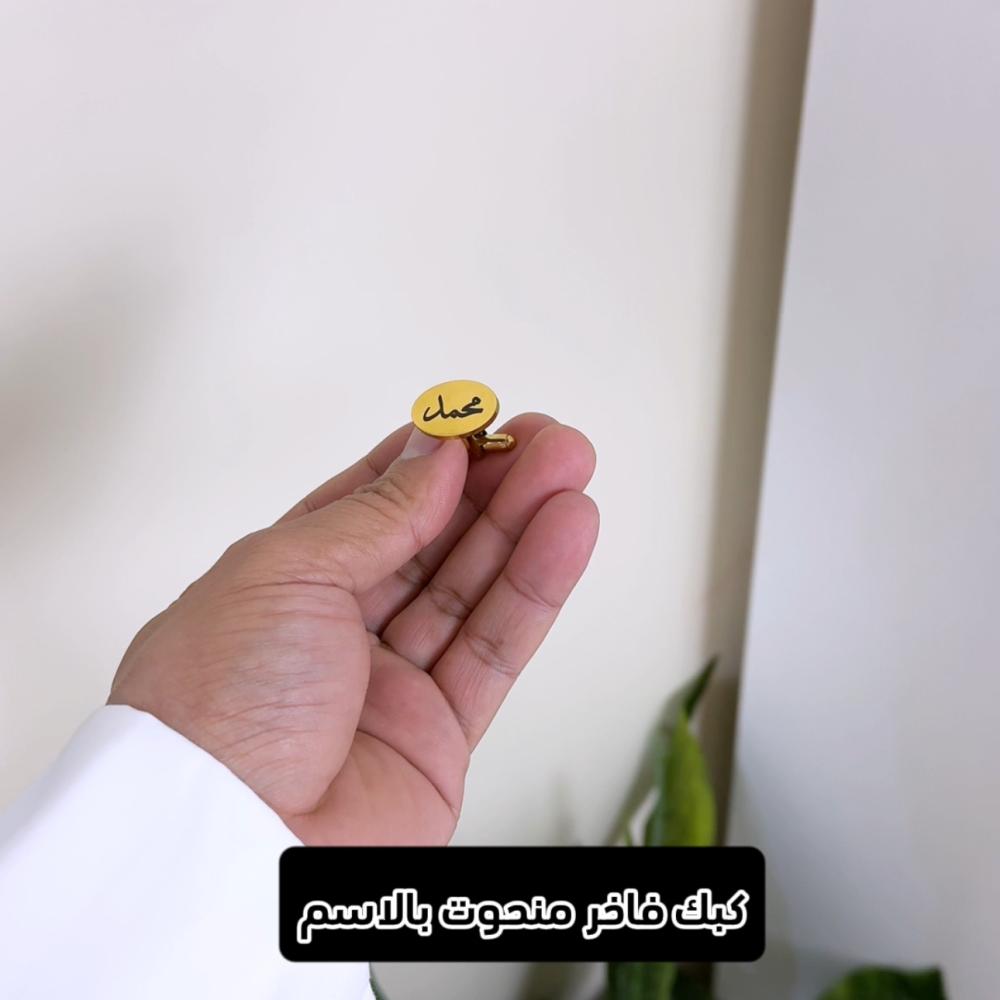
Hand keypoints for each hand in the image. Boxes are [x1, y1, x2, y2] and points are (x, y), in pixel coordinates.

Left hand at [109, 414, 597, 844]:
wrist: (225, 848)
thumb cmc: (217, 707)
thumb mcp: (284, 571)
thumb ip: (374, 514)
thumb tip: (431, 454)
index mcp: (281, 584)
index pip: (369, 505)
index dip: (427, 461)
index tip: (478, 422)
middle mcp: (336, 632)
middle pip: (432, 543)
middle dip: (492, 486)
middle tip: (545, 439)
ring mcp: (389, 685)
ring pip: (472, 589)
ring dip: (525, 526)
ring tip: (571, 470)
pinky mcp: (438, 736)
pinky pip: (495, 650)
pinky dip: (535, 590)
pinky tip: (565, 535)